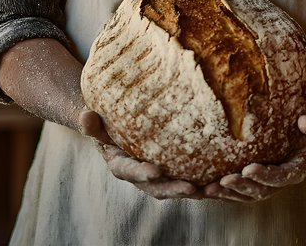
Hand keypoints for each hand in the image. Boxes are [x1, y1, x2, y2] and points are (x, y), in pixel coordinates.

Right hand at [79, 109, 202, 199]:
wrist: (115, 130)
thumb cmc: (106, 124)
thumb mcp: (96, 124)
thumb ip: (91, 124)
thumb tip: (86, 115)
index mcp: (121, 165)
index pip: (131, 172)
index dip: (143, 173)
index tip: (156, 170)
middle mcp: (140, 176)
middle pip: (158, 187)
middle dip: (174, 189)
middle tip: (191, 188)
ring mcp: (156, 177)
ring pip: (175, 188)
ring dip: (192, 191)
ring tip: (210, 190)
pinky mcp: (170, 172)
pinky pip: (186, 179)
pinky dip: (200, 183)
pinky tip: (219, 180)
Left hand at [204, 114, 305, 201]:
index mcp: (296, 169)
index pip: (280, 177)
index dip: (265, 176)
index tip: (249, 169)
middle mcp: (279, 180)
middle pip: (260, 190)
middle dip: (241, 187)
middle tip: (224, 180)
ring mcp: (265, 181)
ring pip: (245, 193)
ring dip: (227, 193)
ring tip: (209, 188)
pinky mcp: (253, 176)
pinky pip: (236, 187)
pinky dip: (221, 188)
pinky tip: (202, 184)